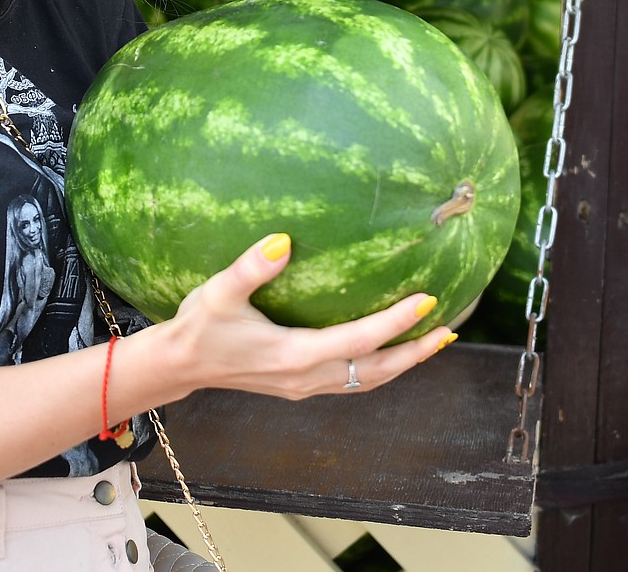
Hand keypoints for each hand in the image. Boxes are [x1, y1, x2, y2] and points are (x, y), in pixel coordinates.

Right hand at [157, 233, 455, 400]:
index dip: (395, 322)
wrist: (178, 366)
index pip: (358, 341)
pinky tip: (392, 349)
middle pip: (375, 371)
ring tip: (435, 341)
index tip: (427, 302)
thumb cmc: (198, 326)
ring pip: (368, 381)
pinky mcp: (301, 385)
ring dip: (403, 363)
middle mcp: (306, 378)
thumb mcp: (218, 292)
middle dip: (415, 352)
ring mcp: (305, 386)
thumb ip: (250, 268)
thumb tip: (283, 241)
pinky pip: (354, 380)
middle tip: (449, 329)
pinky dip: (381, 367)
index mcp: (292, 355)